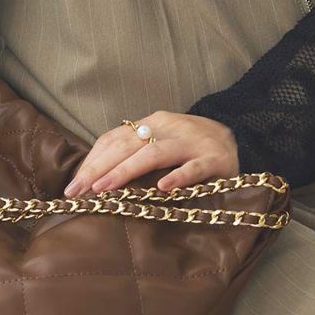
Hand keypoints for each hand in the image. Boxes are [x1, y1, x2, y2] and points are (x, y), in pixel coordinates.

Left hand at [63, 112, 238, 196]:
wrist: (241, 139)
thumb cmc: (192, 148)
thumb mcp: (162, 143)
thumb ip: (135, 154)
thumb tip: (95, 178)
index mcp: (153, 123)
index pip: (115, 138)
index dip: (92, 160)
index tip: (73, 185)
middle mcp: (169, 127)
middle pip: (127, 145)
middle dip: (99, 168)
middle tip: (78, 192)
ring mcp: (192, 142)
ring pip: (155, 154)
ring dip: (126, 171)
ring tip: (104, 189)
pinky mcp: (215, 160)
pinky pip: (194, 168)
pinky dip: (178, 177)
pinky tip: (163, 189)